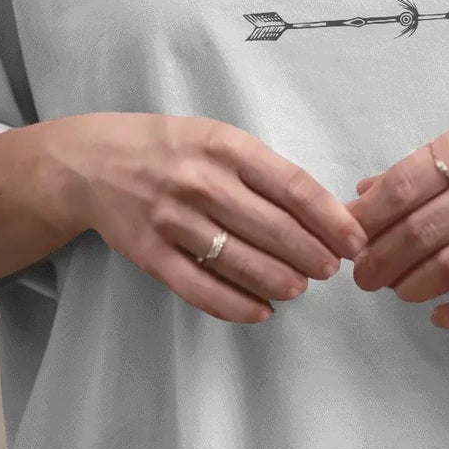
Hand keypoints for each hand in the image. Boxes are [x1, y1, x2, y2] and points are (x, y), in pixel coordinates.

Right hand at [60, 113, 369, 324]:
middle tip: (332, 269)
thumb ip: (261, 169)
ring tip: (301, 288)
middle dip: (311, 254)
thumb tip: (320, 212)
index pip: (292, 185)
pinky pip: (199, 287)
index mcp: (225, 145)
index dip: (329, 218)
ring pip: (239, 261)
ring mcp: (172, 219)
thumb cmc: (171, 147)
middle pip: (272, 227)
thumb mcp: (217, 137)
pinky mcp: (149, 253)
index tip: (354, 240)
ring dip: (279, 280)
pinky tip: (261, 310)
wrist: (93, 161)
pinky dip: (235, 305)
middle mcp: (200, 180)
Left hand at [344, 118, 448, 330]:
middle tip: (361, 278)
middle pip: (422, 230)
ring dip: (412, 286)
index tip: (346, 240)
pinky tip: (438, 315)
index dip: (368, 219)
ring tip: (394, 292)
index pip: (405, 185)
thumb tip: (361, 196)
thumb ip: (423, 168)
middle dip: (381, 260)